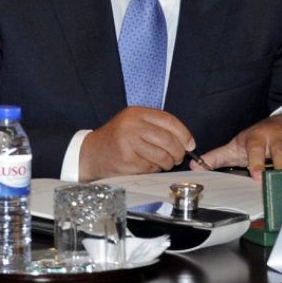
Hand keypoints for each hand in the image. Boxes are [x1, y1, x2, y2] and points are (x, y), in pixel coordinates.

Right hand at [79, 107, 194, 180]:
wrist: (91, 154)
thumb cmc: (117, 139)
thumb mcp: (133, 124)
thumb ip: (156, 127)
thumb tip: (187, 142)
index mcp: (135, 113)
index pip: (169, 120)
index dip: (184, 134)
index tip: (190, 144)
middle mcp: (131, 125)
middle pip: (168, 139)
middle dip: (178, 152)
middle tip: (178, 157)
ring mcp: (128, 142)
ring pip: (162, 156)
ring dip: (168, 163)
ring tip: (164, 163)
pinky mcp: (127, 160)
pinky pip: (152, 167)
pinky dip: (155, 169)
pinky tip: (148, 166)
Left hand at [198, 113, 281, 180]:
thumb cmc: (259, 139)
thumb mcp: (237, 146)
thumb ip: (216, 157)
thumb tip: (194, 165)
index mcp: (257, 137)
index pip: (256, 148)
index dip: (256, 162)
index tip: (256, 176)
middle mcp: (277, 138)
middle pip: (280, 155)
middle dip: (278, 169)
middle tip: (274, 185)